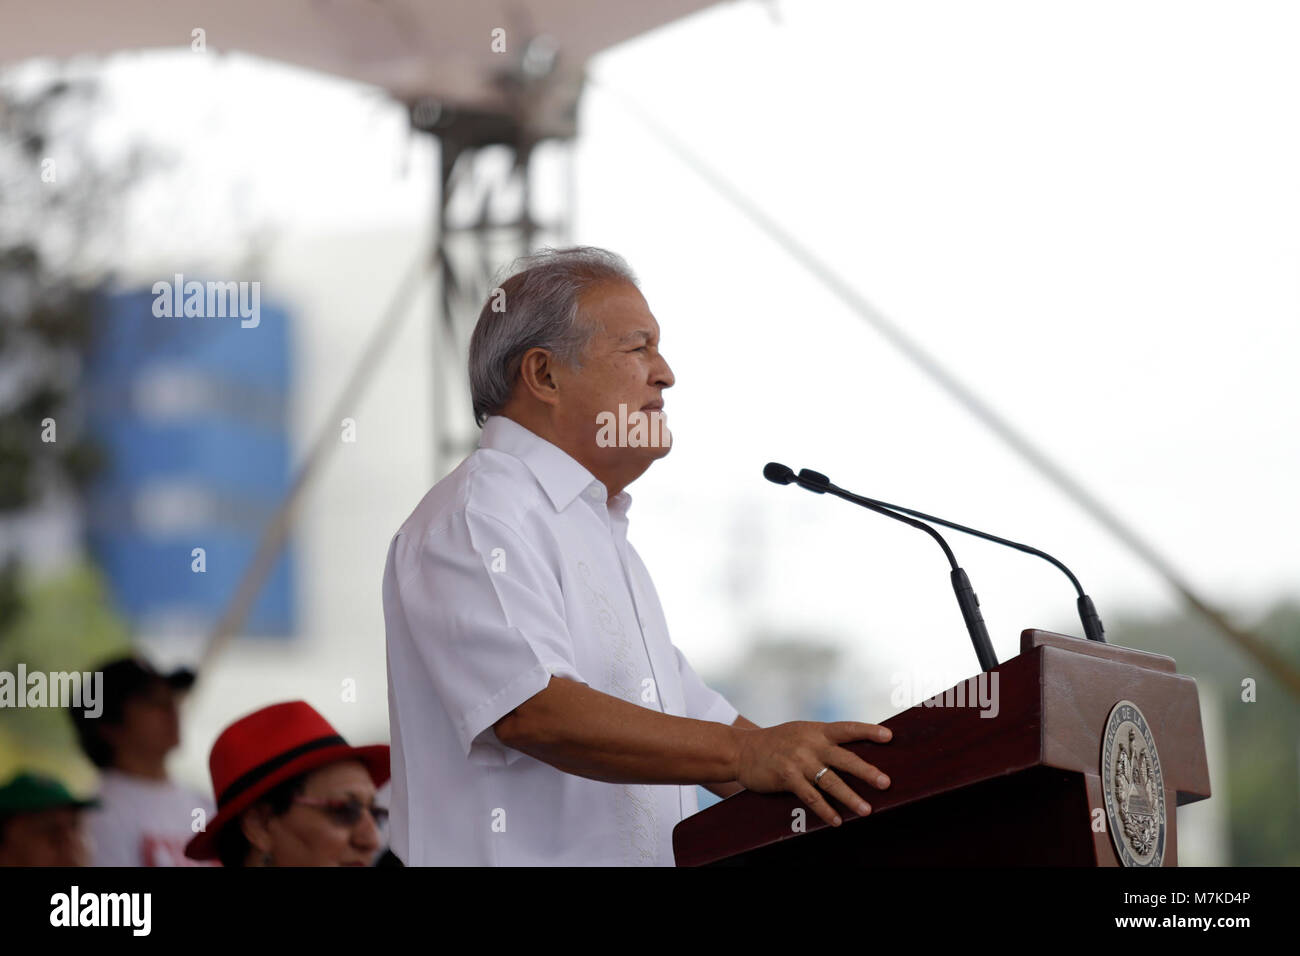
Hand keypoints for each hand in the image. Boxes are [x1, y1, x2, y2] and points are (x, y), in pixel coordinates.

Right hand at [734, 721, 892, 826]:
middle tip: (886, 783)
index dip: (869, 731)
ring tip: (866, 810)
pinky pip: (811, 797)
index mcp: (817, 730)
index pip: (848, 728)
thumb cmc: (776, 743)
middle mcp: (810, 743)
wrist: (741, 750)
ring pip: (830, 781)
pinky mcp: (786, 777)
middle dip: (867, 771)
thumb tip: (852, 754)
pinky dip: (825, 810)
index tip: (889, 736)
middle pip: (845, 758)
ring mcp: (798, 760)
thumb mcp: (800, 733)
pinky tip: (837, 821)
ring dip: (850, 797)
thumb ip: (823, 740)